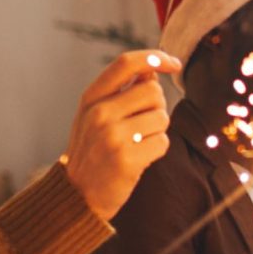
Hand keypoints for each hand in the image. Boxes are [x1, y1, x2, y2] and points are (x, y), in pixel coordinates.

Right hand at [61, 50, 180, 220]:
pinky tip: (140, 157)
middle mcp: (100, 113)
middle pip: (153, 91)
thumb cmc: (93, 151)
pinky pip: (163, 142)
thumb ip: (121, 92)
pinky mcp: (127, 159)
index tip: (174, 63)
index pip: (126, 63)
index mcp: (91, 98)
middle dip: (157, 106)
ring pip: (161, 117)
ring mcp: (112, 136)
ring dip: (157, 131)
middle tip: (143, 125)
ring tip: (138, 142)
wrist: (79, 195)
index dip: (155, 58)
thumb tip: (153, 70)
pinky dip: (157, 149)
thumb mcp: (96, 115)